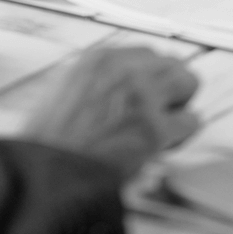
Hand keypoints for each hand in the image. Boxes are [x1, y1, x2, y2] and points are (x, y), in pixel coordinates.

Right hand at [23, 47, 199, 180]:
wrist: (42, 179)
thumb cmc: (50, 148)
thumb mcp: (65, 94)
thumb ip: (99, 82)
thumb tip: (128, 87)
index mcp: (98, 59)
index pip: (147, 54)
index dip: (150, 79)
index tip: (145, 99)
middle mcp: (122, 68)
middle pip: (172, 63)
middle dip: (170, 90)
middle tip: (157, 116)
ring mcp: (140, 95)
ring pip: (189, 82)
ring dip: (179, 107)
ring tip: (161, 132)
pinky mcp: (152, 127)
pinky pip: (191, 121)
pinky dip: (180, 137)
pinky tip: (161, 149)